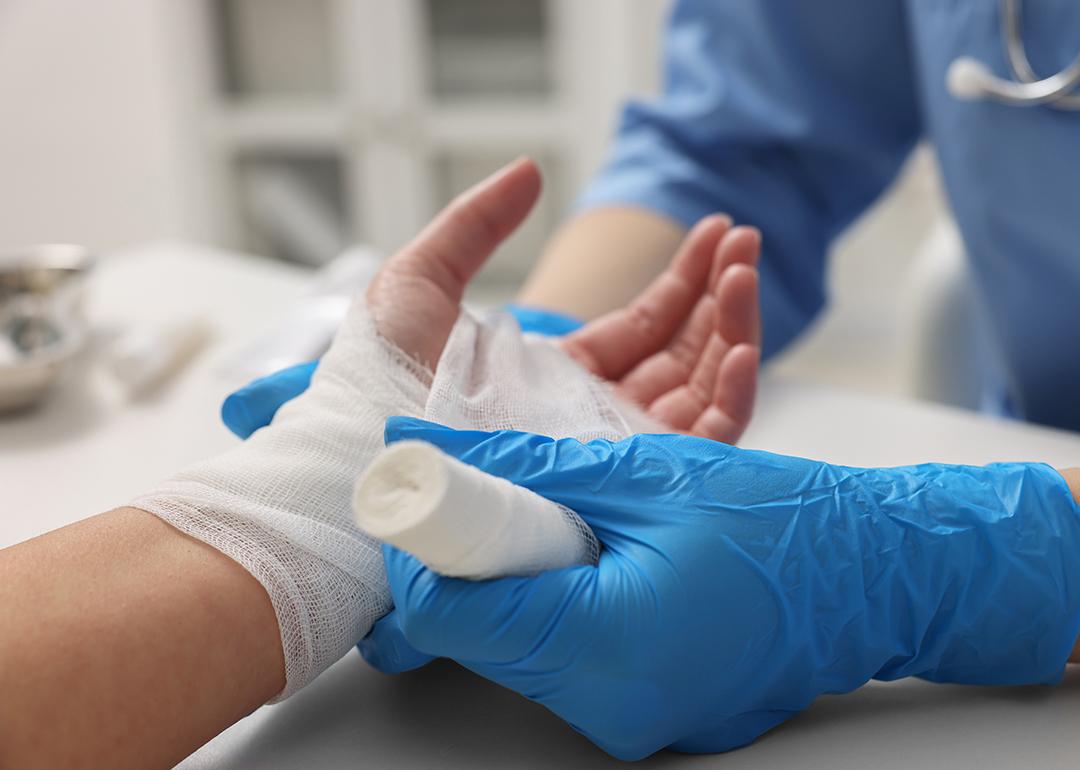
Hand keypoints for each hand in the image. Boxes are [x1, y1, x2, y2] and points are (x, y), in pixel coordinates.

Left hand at [224, 176, 759, 443]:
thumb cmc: (378, 376)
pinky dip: (732, 396)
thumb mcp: (421, 281)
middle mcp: (594, 415)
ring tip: (747, 268)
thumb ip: (475, 224)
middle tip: (745, 239)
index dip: (684, 278)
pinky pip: (699, 442)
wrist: (366, 451)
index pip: (642, 327)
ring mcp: (612, 450)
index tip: (717, 231)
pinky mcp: (624, 480)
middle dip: (720, 293)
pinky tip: (742, 343)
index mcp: (560, 375)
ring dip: (734, 329)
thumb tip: (528, 170)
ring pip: (699, 391)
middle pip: (680, 354)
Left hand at [376, 418, 1079, 758]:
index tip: (421, 492)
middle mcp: (606, 703)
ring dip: (511, 576)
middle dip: (464, 556)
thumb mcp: (641, 471)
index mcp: (603, 642)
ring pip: (512, 646)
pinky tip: (590, 556)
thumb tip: (421, 438)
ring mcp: (624, 718)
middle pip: (474, 633)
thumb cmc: (782, 523)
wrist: (871, 576)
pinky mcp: (636, 710)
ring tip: (556, 518)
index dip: (418, 546)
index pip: (447, 613)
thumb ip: (518, 460)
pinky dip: (554, 602)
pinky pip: (560, 658)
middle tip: (487, 491)